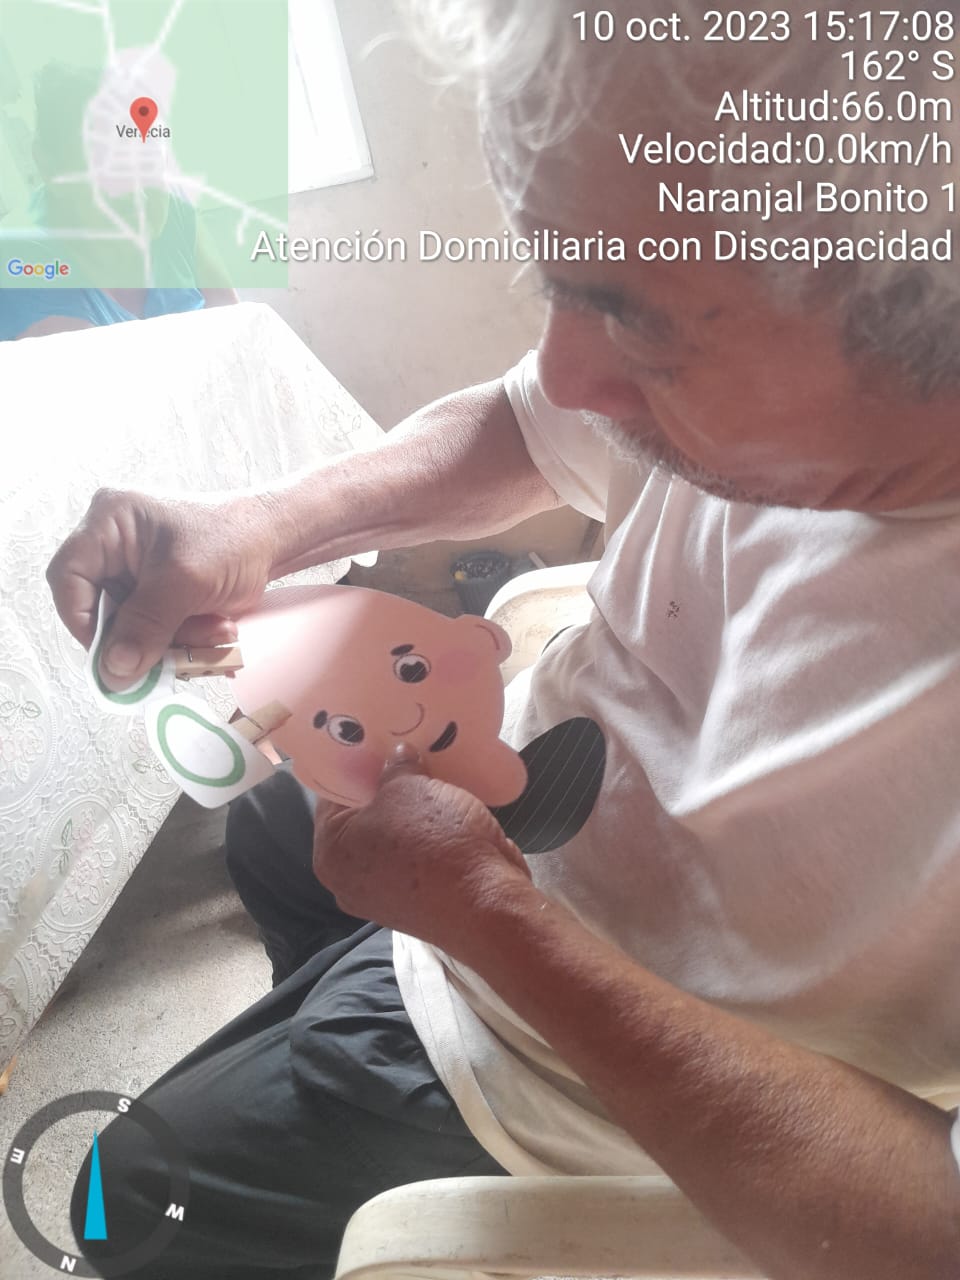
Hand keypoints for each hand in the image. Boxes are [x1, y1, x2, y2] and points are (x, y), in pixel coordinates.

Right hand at [47, 487, 284, 687]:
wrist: (278, 538)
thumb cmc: (233, 540)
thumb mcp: (184, 582)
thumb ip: (145, 627)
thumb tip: (113, 674)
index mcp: (109, 522)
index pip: (67, 578)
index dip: (82, 621)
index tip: (111, 654)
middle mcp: (114, 544)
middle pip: (102, 608)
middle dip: (143, 636)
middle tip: (175, 653)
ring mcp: (136, 569)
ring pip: (132, 625)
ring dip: (172, 640)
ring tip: (214, 633)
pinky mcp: (158, 590)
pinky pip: (154, 627)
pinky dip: (184, 637)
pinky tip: (217, 628)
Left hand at [314, 745, 534, 955]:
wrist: (487, 902)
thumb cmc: (434, 841)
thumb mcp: (409, 787)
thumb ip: (396, 767)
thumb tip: (396, 756)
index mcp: (330, 853)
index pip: (332, 794)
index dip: (355, 763)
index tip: (375, 739)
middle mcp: (349, 880)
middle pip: (363, 818)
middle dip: (385, 787)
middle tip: (404, 751)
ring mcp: (385, 894)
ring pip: (394, 837)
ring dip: (412, 811)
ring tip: (430, 775)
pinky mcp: (420, 900)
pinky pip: (418, 855)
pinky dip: (430, 834)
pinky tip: (447, 807)